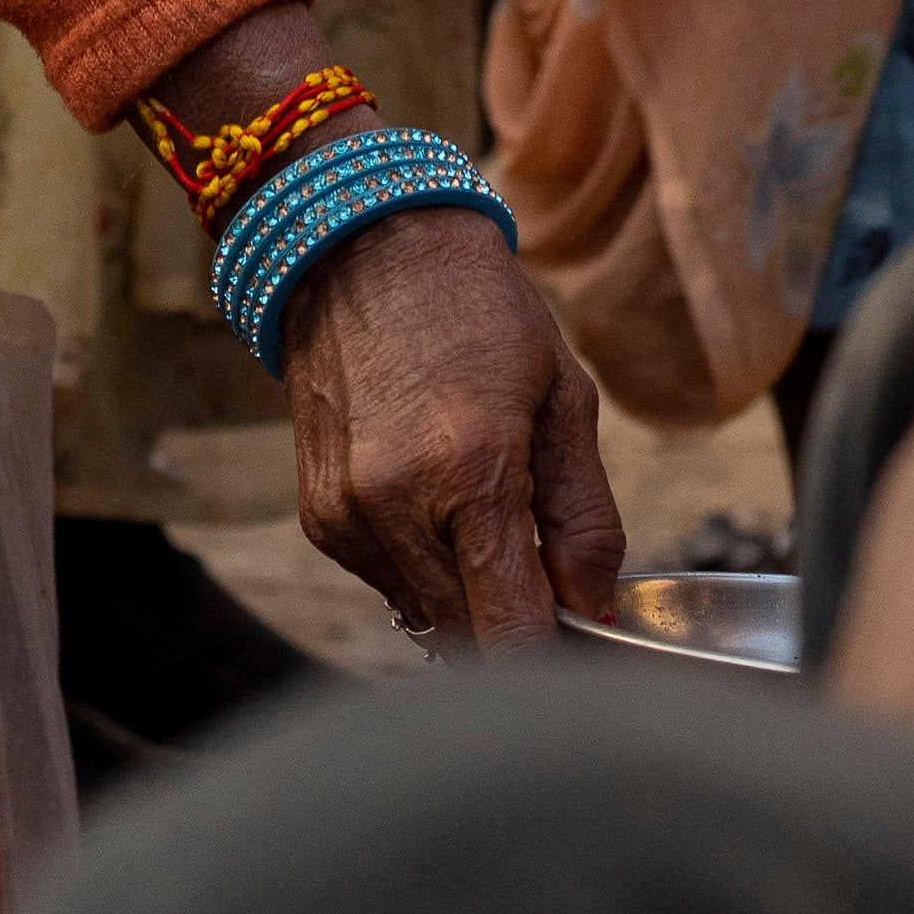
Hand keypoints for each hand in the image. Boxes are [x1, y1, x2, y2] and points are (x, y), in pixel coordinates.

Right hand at [278, 199, 624, 653]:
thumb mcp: (564, 399)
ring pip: (428, 619)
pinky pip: (389, 583)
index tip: (582, 651)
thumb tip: (592, 613)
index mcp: (470, 476)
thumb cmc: (480, 313)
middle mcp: (396, 511)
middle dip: (516, 625)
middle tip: (548, 572)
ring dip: (469, 597)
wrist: (363, 248)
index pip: (510, 638)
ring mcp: (348, 520)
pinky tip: (437, 499)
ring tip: (486, 514)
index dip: (553, 666)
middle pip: (470, 642)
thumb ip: (586, 521)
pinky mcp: (320, 520)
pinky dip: (425, 567)